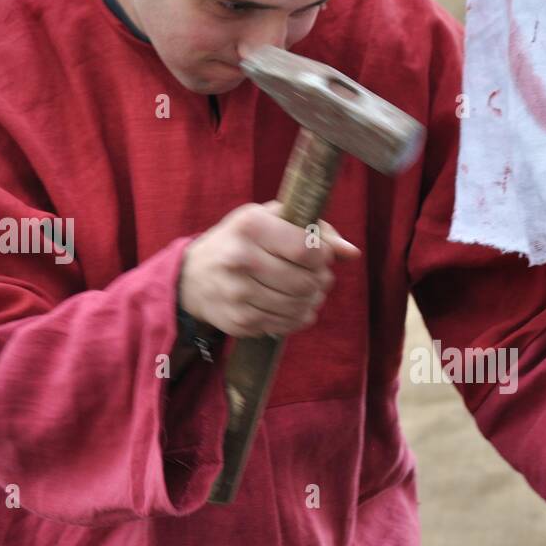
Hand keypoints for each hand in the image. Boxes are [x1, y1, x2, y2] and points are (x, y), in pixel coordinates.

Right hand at [178, 200, 360, 337]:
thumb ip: (316, 229)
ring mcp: (238, 294)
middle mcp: (240, 259)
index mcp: (250, 226)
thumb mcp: (271, 219)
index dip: (323, 256)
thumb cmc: (242, 240)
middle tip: (317, 276)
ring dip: (312, 300)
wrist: (193, 277)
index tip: (320, 255)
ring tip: (307, 290)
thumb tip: (352, 252)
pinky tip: (292, 306)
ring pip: (299, 306)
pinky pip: (287, 325)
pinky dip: (298, 317)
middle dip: (320, 280)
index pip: (306, 248)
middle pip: (306, 281)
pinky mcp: (240, 321)